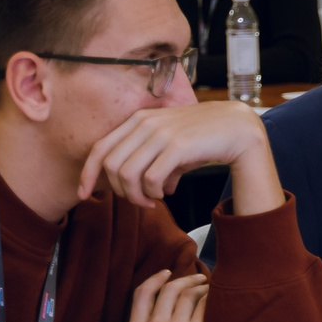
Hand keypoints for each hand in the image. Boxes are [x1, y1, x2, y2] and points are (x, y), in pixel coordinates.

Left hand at [79, 99, 268, 208]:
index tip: (84, 194)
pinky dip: (153, 193)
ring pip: (127, 174)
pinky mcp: (177, 146)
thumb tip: (152, 191)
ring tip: (151, 202)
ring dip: (136, 196)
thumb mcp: (173, 146)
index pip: (100, 148)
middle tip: (138, 202)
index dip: (88, 174)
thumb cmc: (206, 138)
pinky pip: (150, 178)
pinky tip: (164, 195)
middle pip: (111, 165)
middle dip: (119, 191)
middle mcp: (145, 123)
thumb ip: (155, 162)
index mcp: (138, 120)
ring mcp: (160, 133)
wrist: (238, 129)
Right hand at [117, 268, 209, 321]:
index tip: (165, 274)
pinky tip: (218, 298)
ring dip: (199, 287)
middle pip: (168, 290)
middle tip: (196, 277)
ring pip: (186, 295)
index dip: (155, 280)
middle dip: (183, 279)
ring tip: (209, 285)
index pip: (142, 294)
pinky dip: (209, 300)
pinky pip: (203, 309)